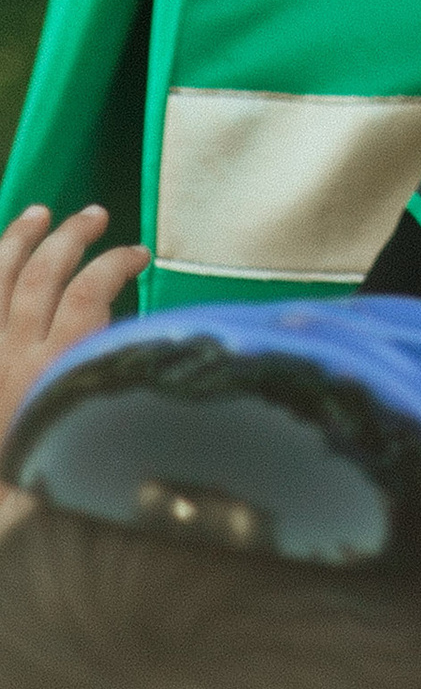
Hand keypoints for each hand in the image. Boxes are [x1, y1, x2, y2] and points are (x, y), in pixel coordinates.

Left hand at [0, 203, 148, 442]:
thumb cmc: (40, 475)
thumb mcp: (86, 433)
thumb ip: (104, 382)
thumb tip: (135, 345)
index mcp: (54, 372)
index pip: (89, 293)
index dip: (115, 262)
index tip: (139, 256)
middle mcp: (14, 356)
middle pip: (42, 274)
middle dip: (72, 235)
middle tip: (95, 216)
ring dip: (20, 238)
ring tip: (40, 213)